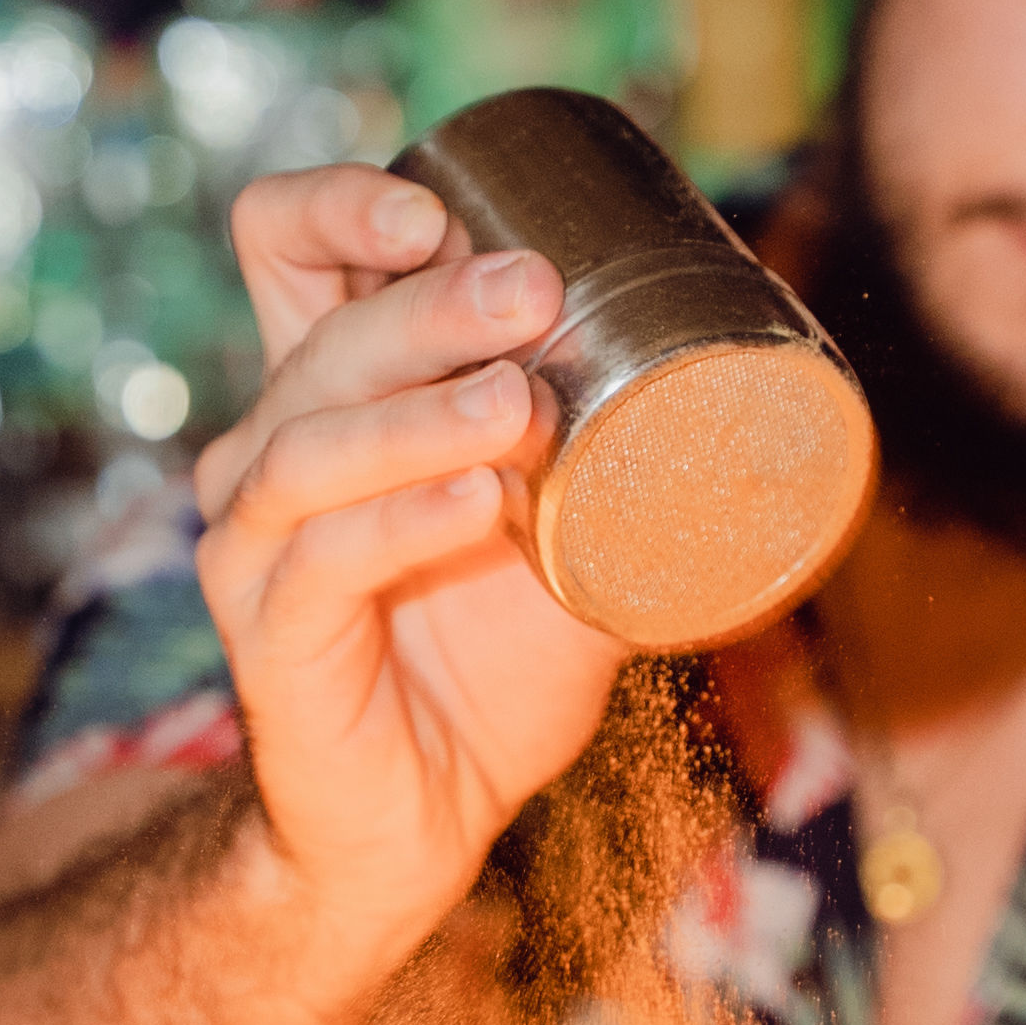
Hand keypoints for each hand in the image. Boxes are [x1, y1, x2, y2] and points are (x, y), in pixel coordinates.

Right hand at [192, 163, 623, 976]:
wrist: (427, 819)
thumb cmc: (492, 663)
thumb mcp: (577, 532)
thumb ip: (634, 454)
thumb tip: (772, 379)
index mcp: (326, 394)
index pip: (283, 246)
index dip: (343, 205)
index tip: (441, 212)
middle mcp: (269, 451)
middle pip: (321, 335)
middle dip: (432, 302)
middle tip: (537, 293)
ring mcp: (254, 545)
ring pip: (312, 443)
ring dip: (421, 412)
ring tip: (519, 406)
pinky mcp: (267, 637)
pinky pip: (322, 562)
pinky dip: (403, 522)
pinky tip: (476, 502)